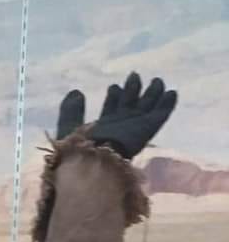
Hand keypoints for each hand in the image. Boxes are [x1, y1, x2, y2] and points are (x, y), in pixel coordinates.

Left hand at [55, 71, 176, 159]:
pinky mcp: (146, 130)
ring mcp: (133, 128)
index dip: (113, 97)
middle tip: (134, 76)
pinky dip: (166, 105)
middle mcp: (119, 128)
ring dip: (151, 95)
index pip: (110, 109)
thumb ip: (71, 111)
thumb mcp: (68, 128)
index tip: (113, 87)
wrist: (91, 165)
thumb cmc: (77, 152)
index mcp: (101, 128)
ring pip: (146, 108)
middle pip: (129, 106)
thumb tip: (75, 92)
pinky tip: (172, 93)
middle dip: (132, 91)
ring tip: (157, 81)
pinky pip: (159, 116)